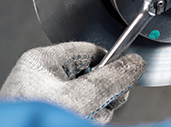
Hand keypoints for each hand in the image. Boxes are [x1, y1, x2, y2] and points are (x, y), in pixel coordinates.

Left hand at [0, 42, 144, 123]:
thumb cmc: (36, 123)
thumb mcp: (81, 98)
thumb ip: (111, 79)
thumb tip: (133, 63)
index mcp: (41, 62)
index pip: (90, 51)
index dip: (111, 64)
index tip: (124, 77)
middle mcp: (41, 79)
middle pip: (92, 77)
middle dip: (102, 95)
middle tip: (97, 107)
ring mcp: (45, 101)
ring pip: (89, 99)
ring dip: (95, 112)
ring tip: (82, 120)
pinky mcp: (51, 116)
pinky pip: (81, 112)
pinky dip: (86, 119)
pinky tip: (79, 124)